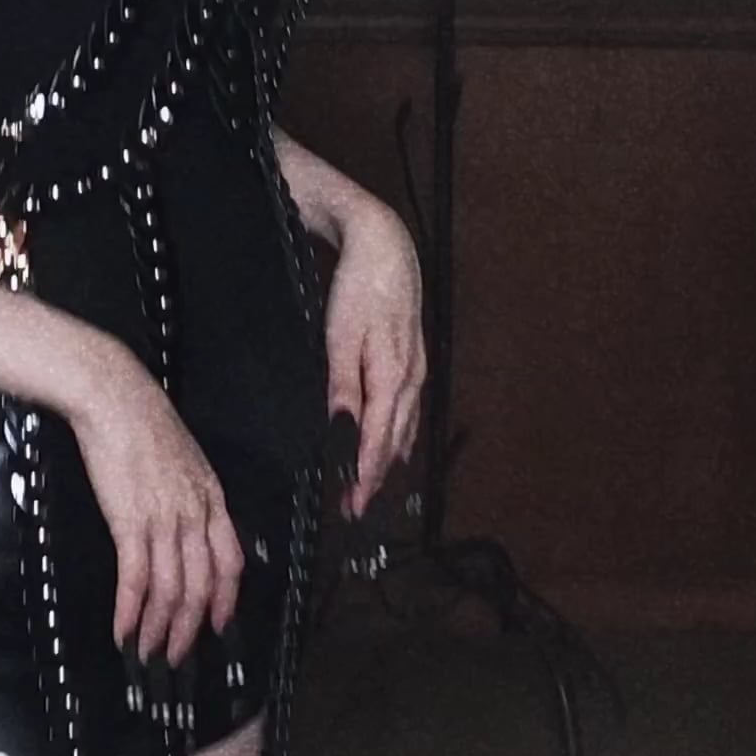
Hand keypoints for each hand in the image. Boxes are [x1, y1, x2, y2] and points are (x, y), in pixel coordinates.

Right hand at [68, 346, 243, 667]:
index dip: (225, 600)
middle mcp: (195, 514)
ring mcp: (166, 519)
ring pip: (172, 590)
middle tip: (177, 654)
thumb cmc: (141, 420)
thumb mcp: (183, 457)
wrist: (113, 396)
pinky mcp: (131, 521)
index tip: (216, 624)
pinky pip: (136, 578)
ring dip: (159, 628)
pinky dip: (130, 610)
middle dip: (190, 627)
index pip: (231, 562)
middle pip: (203, 586)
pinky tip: (123, 630)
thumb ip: (190, 491)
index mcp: (211, 497)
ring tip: (148, 652)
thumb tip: (185, 519)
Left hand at [324, 196, 425, 513]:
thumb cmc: (360, 286)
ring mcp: (416, 369)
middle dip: (375, 477)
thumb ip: (341, 385)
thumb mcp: (340, 335)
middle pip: (394, 439)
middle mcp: (410, 378)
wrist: (385, 246)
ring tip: (370, 488)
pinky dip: (398, 435)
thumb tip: (339, 426)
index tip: (353, 502)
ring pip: (403, 427)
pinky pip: (408, 410)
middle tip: (356, 509)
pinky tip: (394, 446)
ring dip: (387, 460)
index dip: (365, 474)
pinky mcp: (413, 360)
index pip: (378, 437)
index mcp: (391, 374)